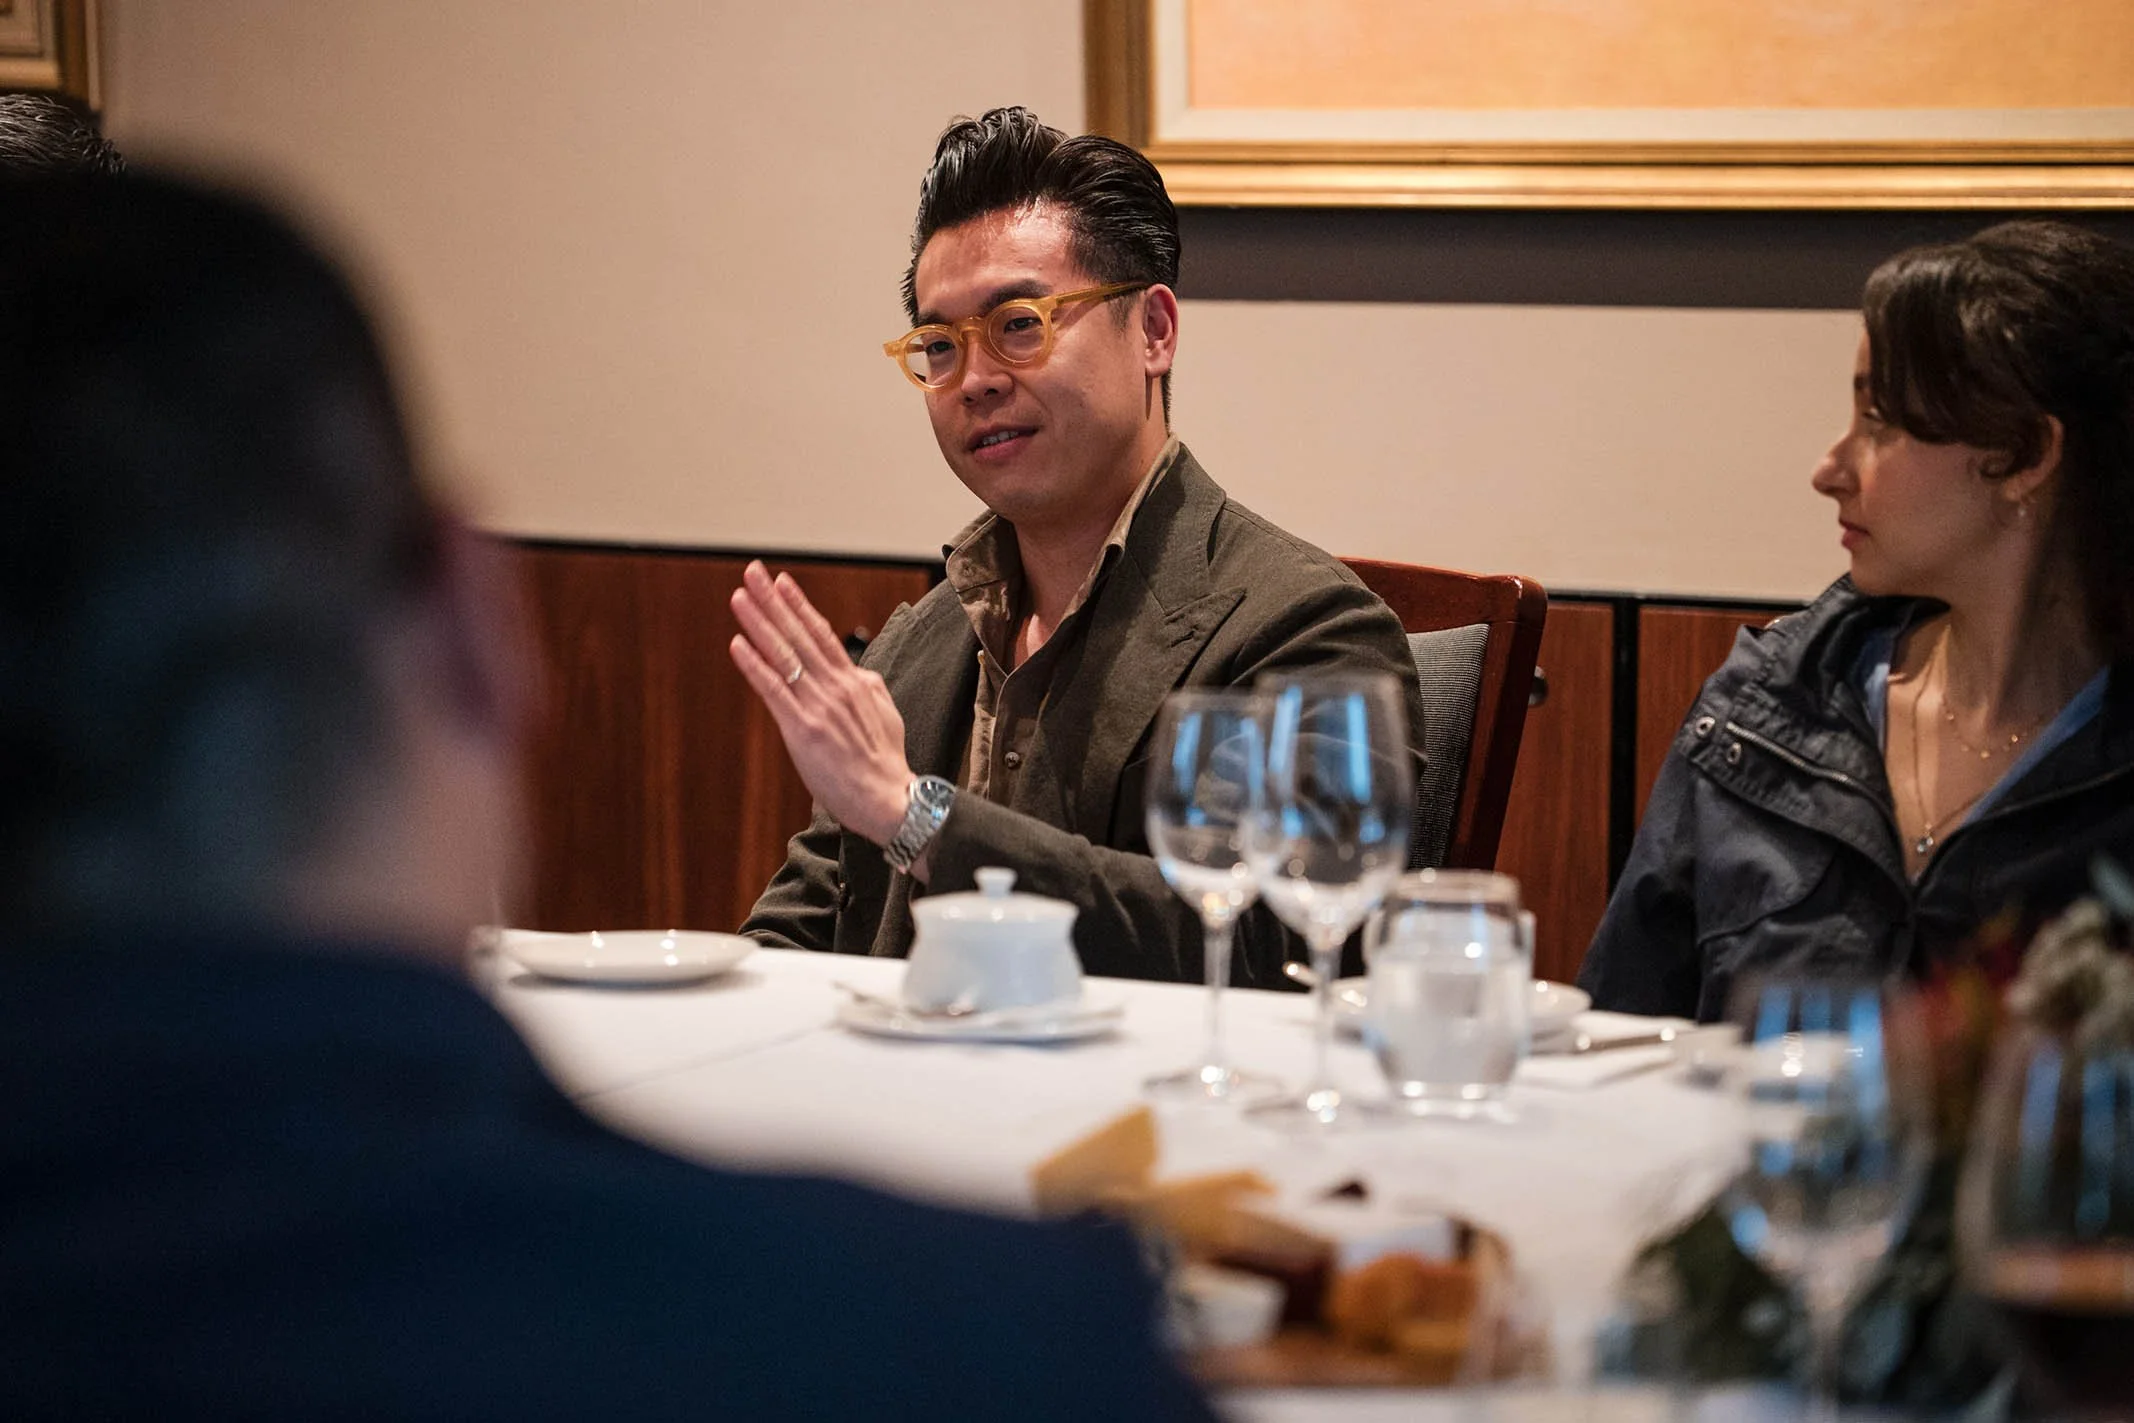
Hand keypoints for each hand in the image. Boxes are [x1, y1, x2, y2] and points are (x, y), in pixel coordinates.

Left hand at [728, 561, 911, 847]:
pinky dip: (755, 665)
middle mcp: (837, 686)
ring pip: (785, 655)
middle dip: (774, 601)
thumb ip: (866, 689)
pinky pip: (774, 690)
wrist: (889, 797)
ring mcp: (819, 706)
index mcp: (856, 682)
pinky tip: (738, 645)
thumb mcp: (885, 714)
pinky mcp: (802, 729)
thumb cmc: (886, 764)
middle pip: (801, 634)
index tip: (782, 582)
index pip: (822, 635)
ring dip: (760, 623)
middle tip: (754, 571)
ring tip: (740, 597)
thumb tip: (855, 672)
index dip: (800, 607)